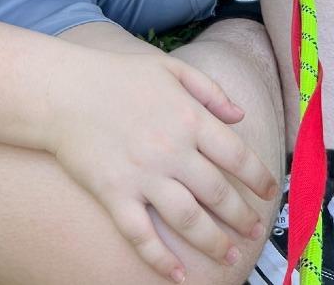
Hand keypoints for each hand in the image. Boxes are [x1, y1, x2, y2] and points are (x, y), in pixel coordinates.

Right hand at [49, 47, 277, 281]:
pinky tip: (177, 276)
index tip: (269, 192)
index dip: (258, 178)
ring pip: (188, 220)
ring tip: (229, 255)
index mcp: (189, 118)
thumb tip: (240, 116)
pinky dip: (161, 260)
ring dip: (213, 242)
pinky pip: (142, 235)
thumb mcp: (170, 68)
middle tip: (254, 231)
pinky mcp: (115, 195)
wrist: (64, 90)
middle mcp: (172, 150)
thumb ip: (210, 90)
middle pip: (218, 193)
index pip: (236, 156)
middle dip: (242, 216)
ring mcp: (143, 176)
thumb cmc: (117, 75)